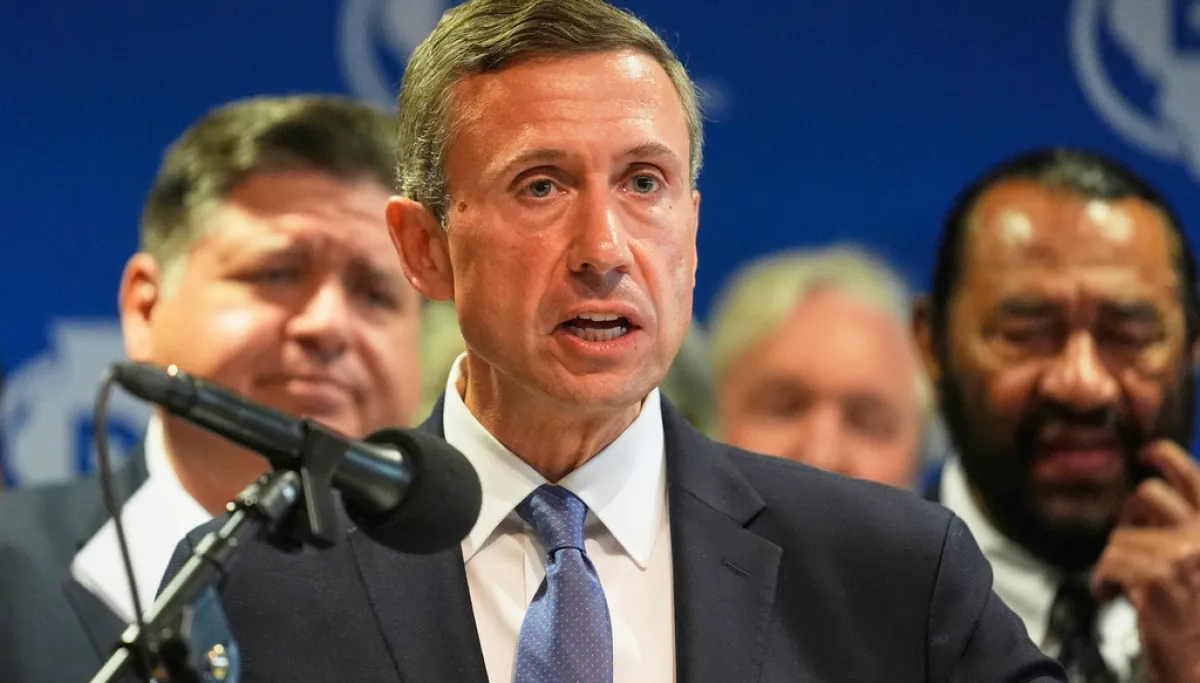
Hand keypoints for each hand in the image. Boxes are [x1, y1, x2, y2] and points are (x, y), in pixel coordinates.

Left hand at [1092, 440, 1199, 682]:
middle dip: (1129, 514)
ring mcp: (1182, 557)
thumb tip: (1148, 499)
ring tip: (1128, 587)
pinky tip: (1115, 598)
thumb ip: (1185, 532)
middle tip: (1129, 540)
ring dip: (1115, 562)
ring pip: (1119, 536)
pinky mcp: (1156, 579)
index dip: (1165, 456)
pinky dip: (1103, 582)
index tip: (1146, 453)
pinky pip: (1108, 562)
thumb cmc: (1199, 623)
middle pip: (1146, 494)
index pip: (1193, 477)